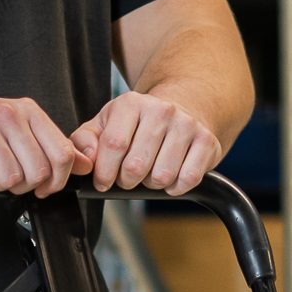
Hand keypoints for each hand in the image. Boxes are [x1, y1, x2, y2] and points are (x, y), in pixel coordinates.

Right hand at [0, 97, 90, 196]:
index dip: (56, 181)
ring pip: (10, 180)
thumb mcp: (13, 133)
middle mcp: (6, 112)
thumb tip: (83, 164)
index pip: (61, 154)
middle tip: (4, 178)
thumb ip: (48, 146)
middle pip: (38, 172)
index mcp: (26, 109)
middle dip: (23, 187)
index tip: (43, 188)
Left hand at [71, 91, 221, 196]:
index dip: (104, 172)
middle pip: (136, 166)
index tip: (103, 182)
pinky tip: (171, 174)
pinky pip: (187, 179)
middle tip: (128, 176)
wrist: (181, 108)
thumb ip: (84, 141)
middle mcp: (161, 110)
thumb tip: (86, 160)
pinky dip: (176, 187)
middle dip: (127, 181)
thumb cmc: (137, 123)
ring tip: (151, 171)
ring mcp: (187, 124)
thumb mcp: (106, 124)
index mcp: (131, 103)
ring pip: (162, 176)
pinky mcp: (207, 141)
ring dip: (152, 184)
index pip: (114, 145)